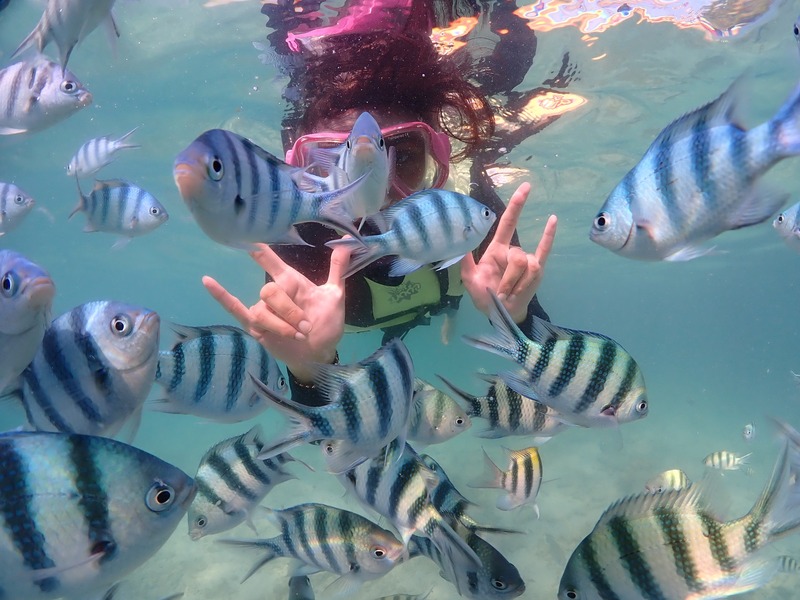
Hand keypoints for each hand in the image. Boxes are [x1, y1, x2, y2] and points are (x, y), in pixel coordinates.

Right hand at [202, 243, 350, 382]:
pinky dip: (222, 296)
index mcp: (291, 281)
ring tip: (298, 336)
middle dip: (289, 311)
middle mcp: (274, 293)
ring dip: (281, 325)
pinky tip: (208, 282)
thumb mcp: (335, 295)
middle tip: (306, 327)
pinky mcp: (255, 326)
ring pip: (262, 310)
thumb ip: (338, 268)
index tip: (247, 233)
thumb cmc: (326, 323)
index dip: (260, 248)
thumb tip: (350, 240)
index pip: (271, 260)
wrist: (321, 352)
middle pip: (270, 291)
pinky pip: (235, 309)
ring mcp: (263, 310)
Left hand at [461, 182, 556, 322]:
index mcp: (496, 250)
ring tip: (510, 294)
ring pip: (526, 266)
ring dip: (517, 284)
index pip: (507, 223)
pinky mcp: (537, 269)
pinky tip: (553, 220)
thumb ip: (465, 262)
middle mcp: (512, 252)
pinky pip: (544, 252)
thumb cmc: (485, 296)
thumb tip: (458, 243)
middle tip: (501, 293)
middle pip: (516, 256)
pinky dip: (548, 236)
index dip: (516, 205)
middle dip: (510, 278)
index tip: (525, 187)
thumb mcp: (470, 280)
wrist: (501, 314)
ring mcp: (527, 260)